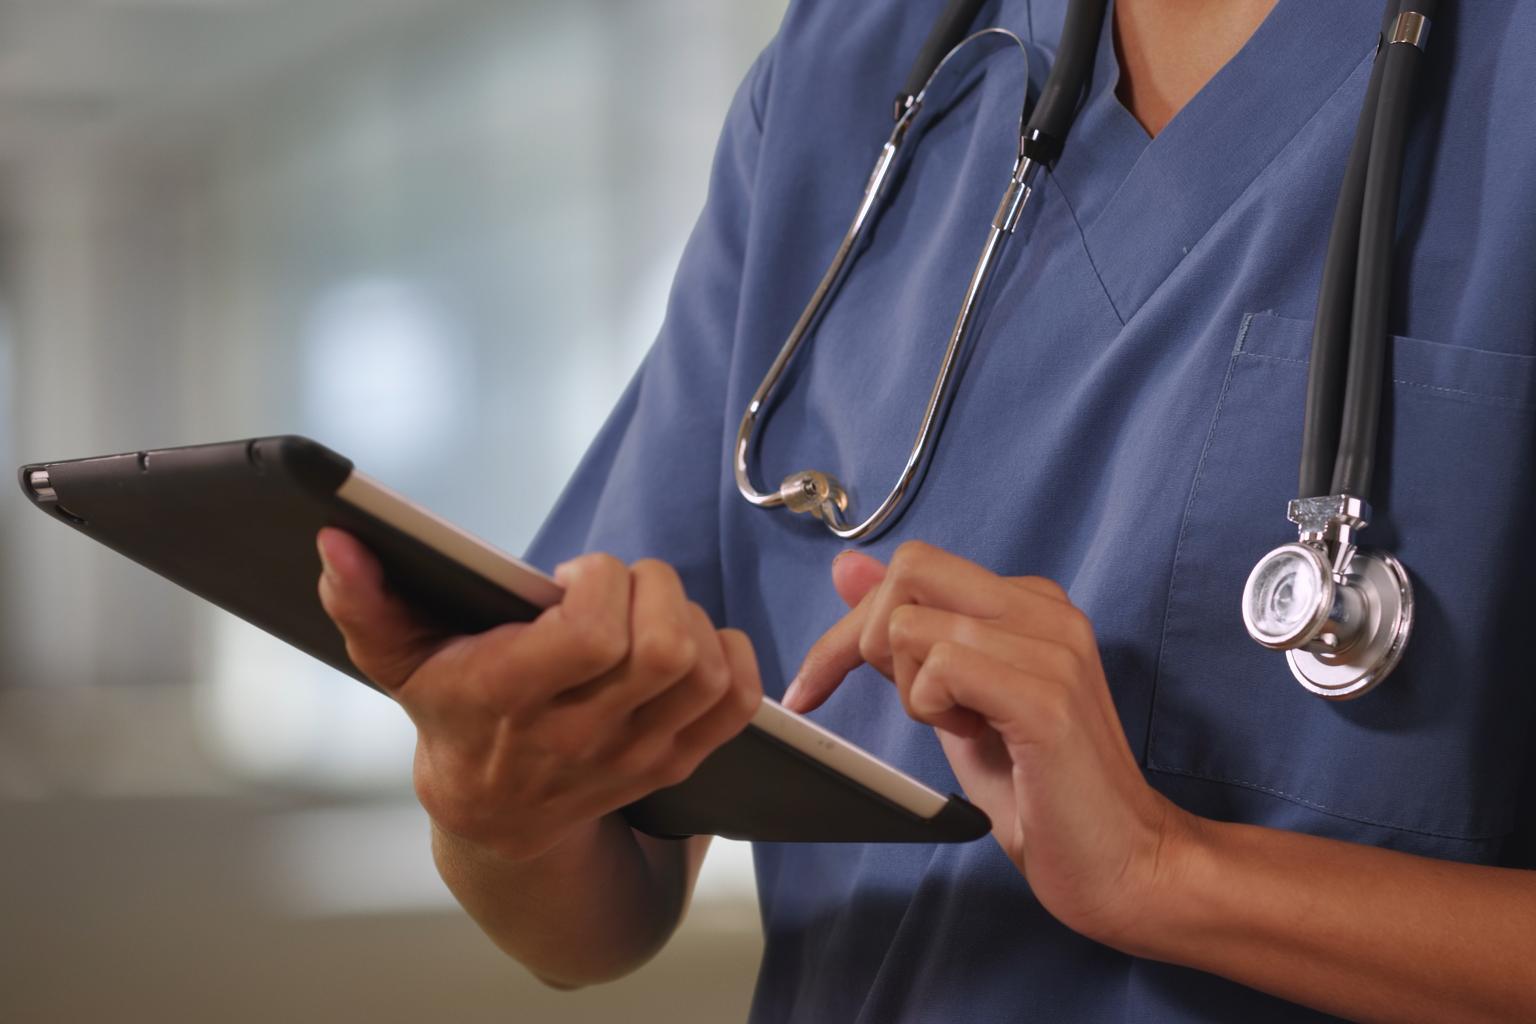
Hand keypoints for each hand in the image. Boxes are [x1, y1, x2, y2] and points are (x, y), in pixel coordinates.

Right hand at [316, 528, 761, 863]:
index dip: (600, 583)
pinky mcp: (676, 762)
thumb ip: (362, 601)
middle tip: (616, 586)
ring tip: (643, 613)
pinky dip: (731, 656)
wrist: (496, 818)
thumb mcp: (395, 660)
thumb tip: (337, 541)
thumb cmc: (449, 714)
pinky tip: (691, 639)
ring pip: (705, 671)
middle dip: (652, 588)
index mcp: (511, 701)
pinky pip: (737, 704)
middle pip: (666, 649)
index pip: (595, 636)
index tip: (570, 576)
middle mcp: (581, 737)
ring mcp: (636, 756)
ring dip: (690, 617)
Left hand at [785, 541, 1195, 944]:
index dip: (851, 624)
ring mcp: (1052, 648)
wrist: (1124, 862)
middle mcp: (1047, 609)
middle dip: (867, 642)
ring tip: (963, 729)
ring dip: (912, 693)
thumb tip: (848, 570)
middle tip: (906, 708)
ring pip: (913, 627)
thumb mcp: (953, 701)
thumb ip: (907, 636)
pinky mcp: (1046, 698)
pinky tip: (975, 737)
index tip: (814, 687)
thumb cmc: (1039, 790)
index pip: (913, 566)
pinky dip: (932, 710)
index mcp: (1029, 602)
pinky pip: (942, 668)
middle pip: (909, 571)